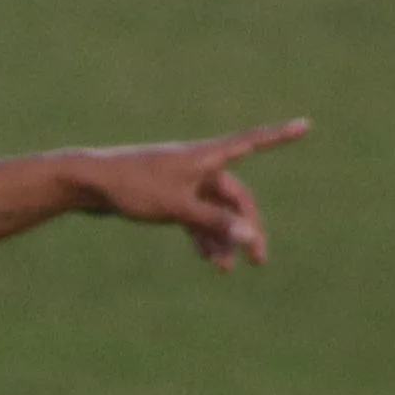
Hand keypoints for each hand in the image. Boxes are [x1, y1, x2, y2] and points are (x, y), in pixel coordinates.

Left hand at [73, 119, 304, 270]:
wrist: (88, 185)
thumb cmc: (132, 187)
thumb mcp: (176, 207)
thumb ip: (212, 223)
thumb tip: (248, 236)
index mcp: (206, 157)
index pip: (253, 142)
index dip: (280, 135)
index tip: (306, 125)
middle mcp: (199, 166)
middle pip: (235, 196)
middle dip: (247, 226)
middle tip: (259, 258)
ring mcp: (183, 182)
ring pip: (214, 211)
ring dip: (223, 237)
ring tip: (228, 269)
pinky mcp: (167, 197)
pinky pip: (195, 217)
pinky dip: (202, 236)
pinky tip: (209, 260)